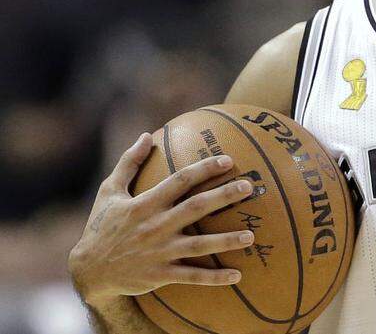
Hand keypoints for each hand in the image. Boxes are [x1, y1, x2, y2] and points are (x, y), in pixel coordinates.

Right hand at [68, 133, 255, 306]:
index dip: (203, 169)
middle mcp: (155, 226)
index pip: (179, 181)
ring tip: (251, 235)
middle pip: (195, 208)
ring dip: (226, 241)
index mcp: (145, 204)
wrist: (87, 270)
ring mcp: (159, 252)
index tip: (227, 160)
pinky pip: (191, 276)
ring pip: (198, 245)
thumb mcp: (109, 191)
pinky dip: (214, 277)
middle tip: (248, 187)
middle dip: (223, 197)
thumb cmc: (102, 226)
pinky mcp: (160, 275)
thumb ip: (128, 163)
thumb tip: (146, 135)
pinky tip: (237, 275)